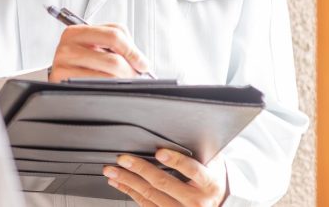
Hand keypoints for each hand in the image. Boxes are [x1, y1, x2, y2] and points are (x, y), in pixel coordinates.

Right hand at [48, 23, 149, 81]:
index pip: (114, 34)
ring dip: (122, 82)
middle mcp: (67, 46)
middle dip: (131, 71)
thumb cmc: (81, 65)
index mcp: (76, 32)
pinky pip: (97, 87)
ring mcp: (63, 65)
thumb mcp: (95, 47)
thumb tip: (141, 62)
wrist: (60, 83)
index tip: (142, 63)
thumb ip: (117, 45)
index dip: (133, 51)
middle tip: (135, 76)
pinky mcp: (64, 83)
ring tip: (122, 83)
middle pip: (114, 59)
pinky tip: (109, 90)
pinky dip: (110, 90)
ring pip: (108, 75)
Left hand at [103, 150, 227, 206]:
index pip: (192, 170)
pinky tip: (119, 183)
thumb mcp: (215, 166)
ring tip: (112, 170)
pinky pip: (146, 205)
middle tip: (123, 158)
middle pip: (164, 183)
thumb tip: (188, 130)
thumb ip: (203, 151)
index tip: (160, 152)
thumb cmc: (213, 183)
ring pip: (150, 196)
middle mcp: (196, 201)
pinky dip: (130, 192)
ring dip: (128, 181)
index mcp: (209, 183)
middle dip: (140, 168)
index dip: (175, 161)